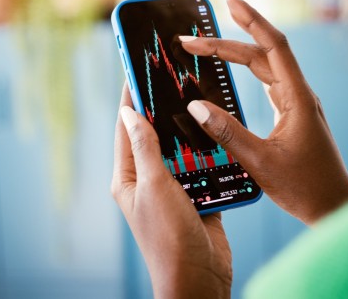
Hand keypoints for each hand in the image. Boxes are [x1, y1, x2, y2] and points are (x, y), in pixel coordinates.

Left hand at [111, 85, 232, 298]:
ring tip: (199, 100)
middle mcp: (148, 182)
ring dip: (190, 131)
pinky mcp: (197, 198)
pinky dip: (210, 153)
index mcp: (129, 178)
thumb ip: (146, 149)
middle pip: (155, 136)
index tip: (136, 71)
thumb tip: (129, 113)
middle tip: (174, 79)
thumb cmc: (169, 239)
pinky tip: (220, 135)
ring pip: (181, 151)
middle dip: (163, 109)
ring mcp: (174, 191)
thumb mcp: (154, 187)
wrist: (199, 280)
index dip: (131, 99)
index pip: (128, 129)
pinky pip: (203, 168)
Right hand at [180, 0, 347, 224]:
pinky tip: (235, 70)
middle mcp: (300, 95)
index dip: (251, 19)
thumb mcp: (260, 161)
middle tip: (192, 37)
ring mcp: (298, 104)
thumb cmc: (305, 188)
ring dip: (237, 55)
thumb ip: (227, 132)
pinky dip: (248, 72)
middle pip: (263, 54)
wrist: (334, 208)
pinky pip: (268, 83)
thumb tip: (196, 105)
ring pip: (265, 68)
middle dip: (228, 41)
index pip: (273, 46)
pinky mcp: (293, 115)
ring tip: (208, 46)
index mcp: (297, 98)